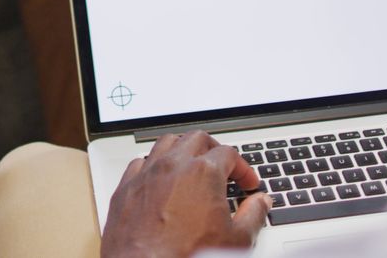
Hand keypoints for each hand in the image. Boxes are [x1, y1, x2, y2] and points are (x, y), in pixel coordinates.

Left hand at [100, 131, 271, 257]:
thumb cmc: (185, 256)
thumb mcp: (235, 240)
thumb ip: (253, 215)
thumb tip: (261, 203)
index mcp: (202, 172)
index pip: (229, 154)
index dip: (243, 168)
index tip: (246, 183)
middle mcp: (172, 165)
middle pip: (197, 139)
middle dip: (213, 149)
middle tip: (222, 167)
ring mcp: (146, 174)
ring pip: (166, 143)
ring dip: (182, 150)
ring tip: (192, 165)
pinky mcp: (126, 187)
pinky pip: (140, 163)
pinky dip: (154, 166)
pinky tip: (160, 180)